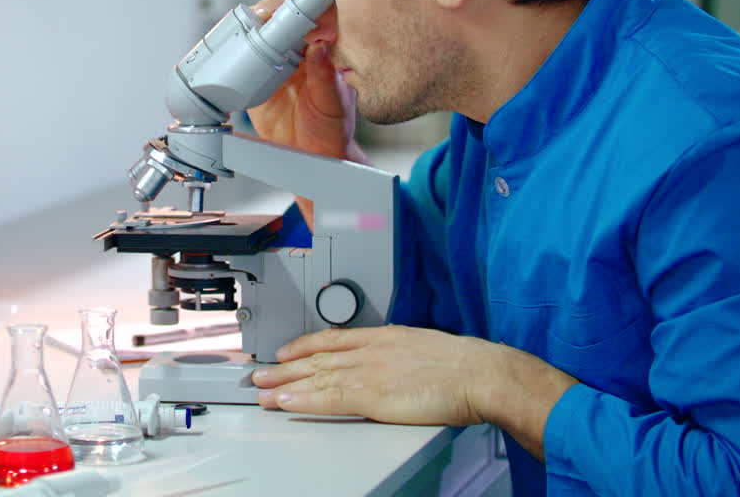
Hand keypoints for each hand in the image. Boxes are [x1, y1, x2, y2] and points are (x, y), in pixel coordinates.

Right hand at [245, 0, 359, 162]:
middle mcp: (297, 53)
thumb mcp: (332, 103)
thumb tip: (320, 47)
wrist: (312, 157)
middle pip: (280, 18)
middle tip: (263, 17)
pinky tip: (231, 48)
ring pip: (260, 33)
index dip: (300, 8)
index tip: (290, 10)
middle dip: (269, 10)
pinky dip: (233, 51)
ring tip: (246, 30)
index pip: (311, 18)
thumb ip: (325, 76)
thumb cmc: (332, 130)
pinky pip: (242, 59)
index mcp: (321, 52)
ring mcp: (274, 65)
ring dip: (250, 26)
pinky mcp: (255, 81)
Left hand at [251, 325, 491, 425]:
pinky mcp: (370, 394)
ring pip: (315, 377)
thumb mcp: (423, 347)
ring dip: (285, 385)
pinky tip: (285, 402)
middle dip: (284, 367)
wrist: (478, 372)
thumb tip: (392, 366)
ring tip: (262, 390)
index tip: (286, 351)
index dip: (304, 345)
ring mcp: (368, 371)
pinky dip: (303, 400)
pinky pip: (327, 398)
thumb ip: (399, 355)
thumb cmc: (463, 365)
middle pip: (316, 358)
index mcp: (383, 337)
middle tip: (260, 373)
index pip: (332, 338)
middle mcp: (369, 350)